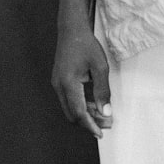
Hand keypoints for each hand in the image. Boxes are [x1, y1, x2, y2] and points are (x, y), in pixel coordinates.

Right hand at [52, 22, 112, 138]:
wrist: (71, 30)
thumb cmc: (86, 45)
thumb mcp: (100, 67)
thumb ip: (103, 91)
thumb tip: (105, 112)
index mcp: (68, 83)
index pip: (79, 112)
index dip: (90, 125)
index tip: (100, 133)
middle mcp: (59, 86)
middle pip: (72, 114)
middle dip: (88, 123)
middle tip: (106, 125)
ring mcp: (57, 84)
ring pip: (70, 108)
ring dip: (86, 115)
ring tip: (104, 116)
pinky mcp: (59, 82)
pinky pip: (69, 100)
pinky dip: (82, 106)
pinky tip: (95, 106)